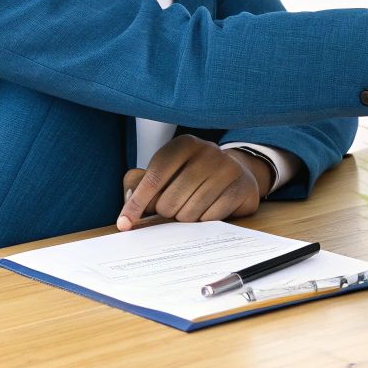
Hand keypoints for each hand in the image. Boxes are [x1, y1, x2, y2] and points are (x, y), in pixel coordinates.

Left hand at [117, 135, 273, 230]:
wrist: (237, 172)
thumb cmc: (193, 176)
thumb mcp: (169, 172)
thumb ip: (144, 189)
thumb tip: (126, 219)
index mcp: (185, 144)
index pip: (154, 177)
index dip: (137, 203)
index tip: (124, 223)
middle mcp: (208, 151)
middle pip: (170, 200)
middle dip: (168, 212)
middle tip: (175, 206)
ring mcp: (228, 168)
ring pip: (189, 213)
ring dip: (186, 217)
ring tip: (194, 206)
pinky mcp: (242, 187)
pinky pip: (211, 218)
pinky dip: (205, 220)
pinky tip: (210, 208)